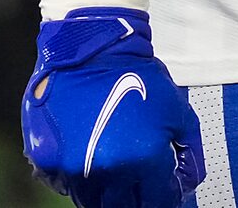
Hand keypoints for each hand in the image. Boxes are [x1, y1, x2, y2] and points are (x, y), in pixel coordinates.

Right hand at [20, 8, 202, 207]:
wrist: (90, 46)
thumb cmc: (137, 74)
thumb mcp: (178, 110)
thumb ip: (190, 153)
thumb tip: (185, 183)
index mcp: (144, 162)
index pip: (159, 203)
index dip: (164, 196)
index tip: (162, 186)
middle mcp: (108, 171)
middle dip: (134, 197)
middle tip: (135, 181)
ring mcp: (73, 168)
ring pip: (91, 201)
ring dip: (104, 190)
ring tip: (109, 165)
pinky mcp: (47, 159)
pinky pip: (63, 184)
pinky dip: (75, 177)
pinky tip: (84, 154)